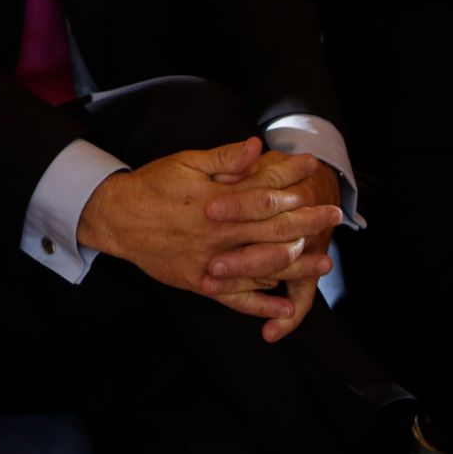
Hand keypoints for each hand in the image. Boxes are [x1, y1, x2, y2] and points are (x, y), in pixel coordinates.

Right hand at [77, 137, 340, 326]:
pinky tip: (285, 307)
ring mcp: (211, 262)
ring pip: (262, 267)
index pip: (265, 194)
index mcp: (216, 202)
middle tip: (334, 217)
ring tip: (323, 261)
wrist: (118, 218)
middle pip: (273, 230)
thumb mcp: (186, 163)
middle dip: (307, 222)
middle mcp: (218, 235)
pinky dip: (261, 305)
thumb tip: (256, 146)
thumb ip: (224, 159)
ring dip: (297, 265)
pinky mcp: (201, 283)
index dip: (292, 183)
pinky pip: (236, 298)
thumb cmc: (153, 186)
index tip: (314, 174)